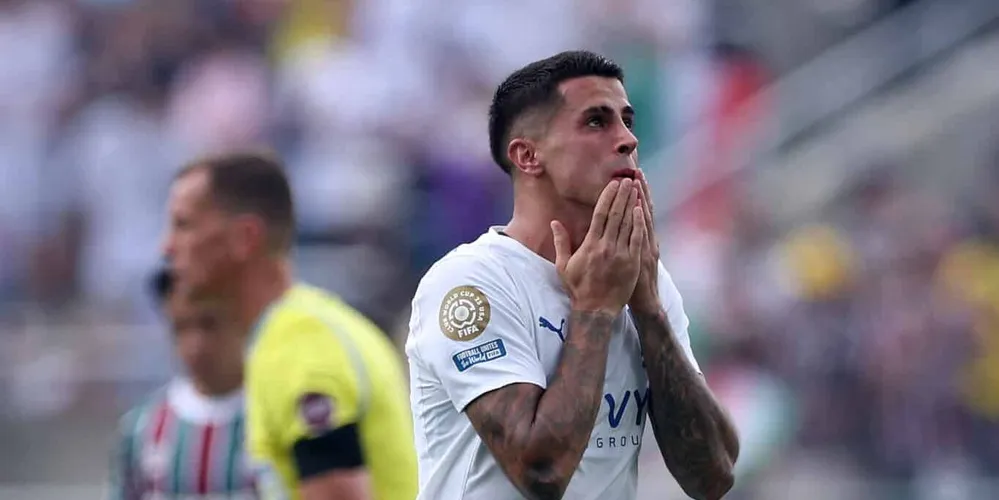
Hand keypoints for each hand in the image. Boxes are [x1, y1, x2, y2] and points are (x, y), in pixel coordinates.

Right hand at [552, 179, 645, 315]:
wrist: (596, 309)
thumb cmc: (578, 288)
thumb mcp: (563, 266)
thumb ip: (561, 242)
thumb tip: (554, 222)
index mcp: (590, 245)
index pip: (600, 214)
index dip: (608, 197)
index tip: (613, 184)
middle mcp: (606, 246)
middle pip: (616, 214)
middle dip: (623, 195)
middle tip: (628, 180)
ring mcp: (621, 254)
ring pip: (628, 223)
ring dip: (632, 204)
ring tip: (636, 189)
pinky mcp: (632, 262)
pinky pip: (637, 238)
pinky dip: (639, 223)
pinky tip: (641, 210)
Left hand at [628, 169, 660, 314]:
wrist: (644, 303)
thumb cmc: (634, 282)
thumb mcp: (633, 259)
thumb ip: (628, 242)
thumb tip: (623, 229)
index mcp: (642, 239)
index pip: (639, 211)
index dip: (638, 194)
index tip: (633, 176)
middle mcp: (647, 240)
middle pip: (644, 210)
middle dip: (640, 191)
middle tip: (636, 171)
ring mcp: (647, 247)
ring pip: (645, 219)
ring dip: (642, 200)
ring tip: (638, 181)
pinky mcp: (644, 257)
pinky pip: (642, 236)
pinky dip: (643, 222)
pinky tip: (641, 208)